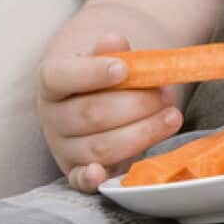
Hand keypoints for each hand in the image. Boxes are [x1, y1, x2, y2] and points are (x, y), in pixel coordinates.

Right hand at [38, 33, 182, 192]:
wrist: (98, 102)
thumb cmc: (105, 80)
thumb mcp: (108, 60)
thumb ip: (112, 52)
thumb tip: (116, 41)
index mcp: (52, 82)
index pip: (61, 76)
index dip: (92, 73)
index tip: (124, 68)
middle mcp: (52, 117)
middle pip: (91, 114)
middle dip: (135, 105)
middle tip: (165, 95)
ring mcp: (63, 147)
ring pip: (99, 146)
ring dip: (142, 133)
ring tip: (172, 117)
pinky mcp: (76, 172)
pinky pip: (80, 181)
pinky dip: (91, 180)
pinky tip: (104, 174)